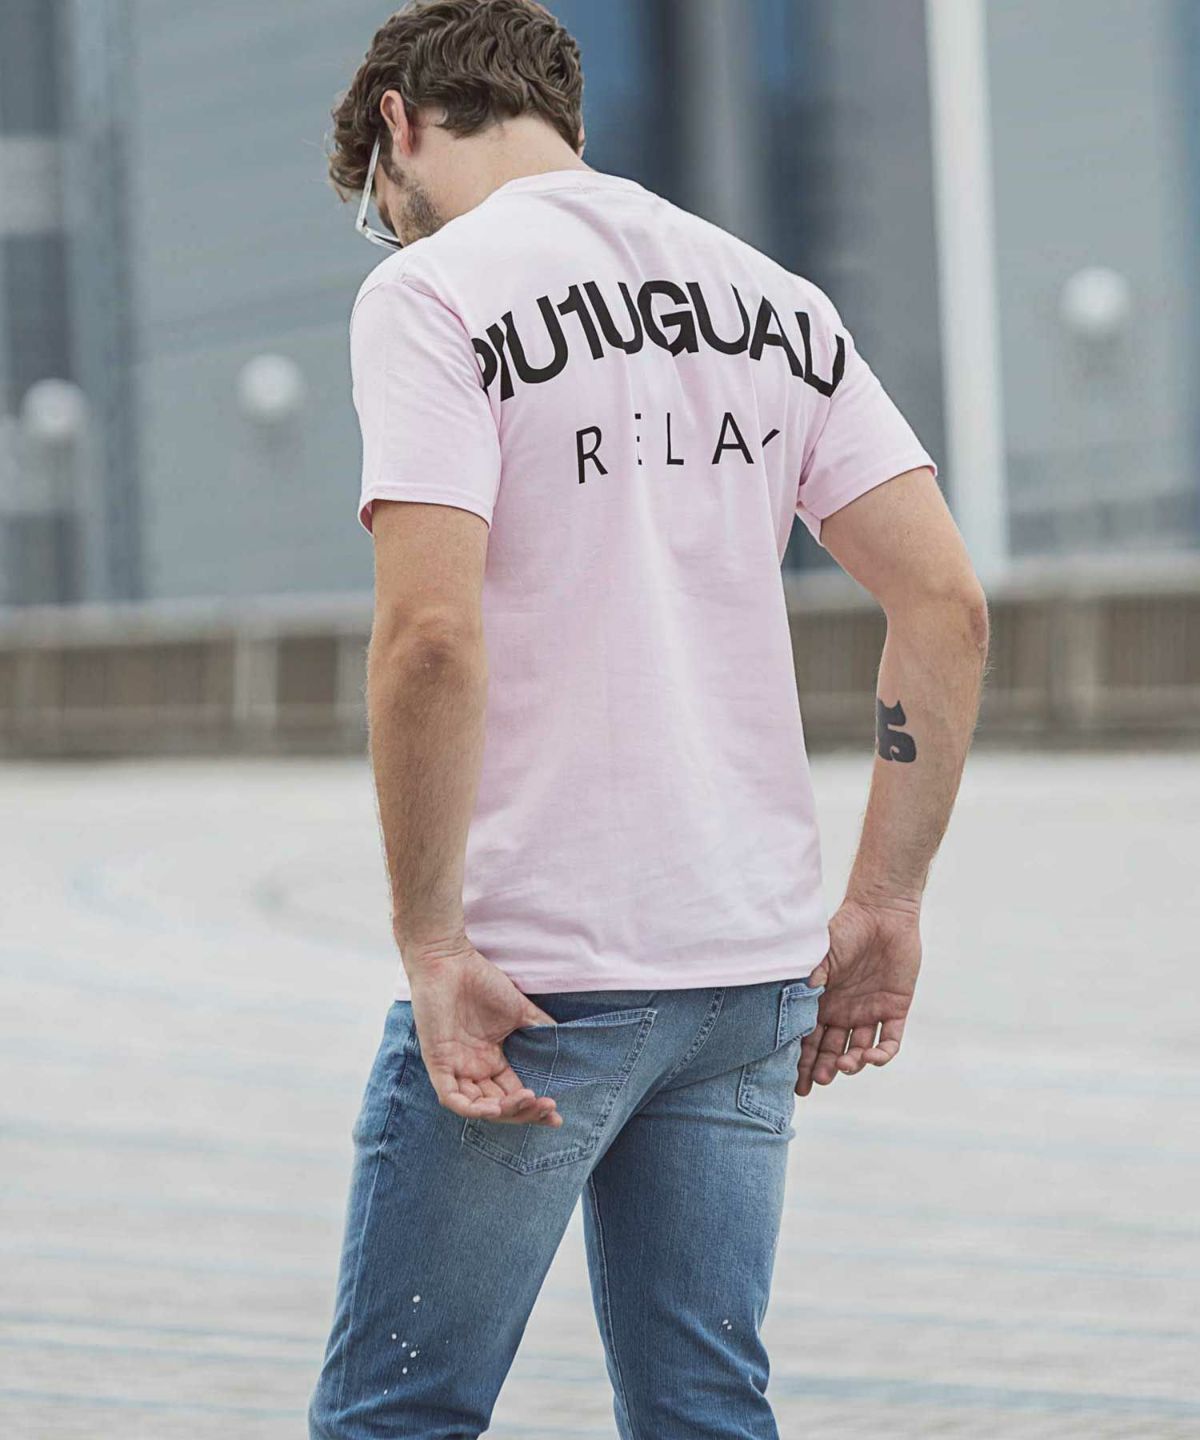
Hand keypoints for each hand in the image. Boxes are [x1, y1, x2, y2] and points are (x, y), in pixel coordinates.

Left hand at [404, 937, 564, 1127]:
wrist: (450, 961)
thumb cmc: (481, 982)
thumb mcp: (519, 1009)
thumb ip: (540, 1029)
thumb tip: (567, 1045)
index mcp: (491, 1060)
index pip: (513, 1095)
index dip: (533, 1108)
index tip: (557, 1115)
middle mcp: (474, 1069)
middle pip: (499, 1107)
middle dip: (524, 1113)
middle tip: (547, 1107)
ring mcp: (455, 1068)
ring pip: (478, 1108)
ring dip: (503, 1112)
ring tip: (527, 1100)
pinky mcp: (437, 1063)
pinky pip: (451, 1098)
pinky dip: (472, 1108)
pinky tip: (495, 1106)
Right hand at [796, 897, 920, 1096]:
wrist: (882, 914)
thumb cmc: (846, 930)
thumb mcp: (821, 955)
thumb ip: (809, 979)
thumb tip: (794, 1005)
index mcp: (822, 1002)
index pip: (808, 1039)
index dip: (801, 1062)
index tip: (796, 1082)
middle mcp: (843, 1012)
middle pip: (831, 1051)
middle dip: (824, 1069)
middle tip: (820, 1080)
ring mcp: (869, 1012)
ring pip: (859, 1050)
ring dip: (852, 1063)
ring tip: (847, 1064)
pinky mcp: (895, 1009)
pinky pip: (890, 1040)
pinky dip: (882, 1054)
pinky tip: (873, 1057)